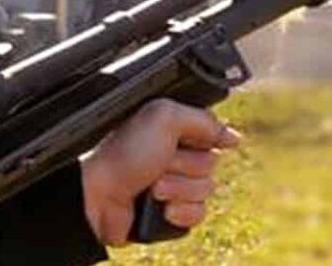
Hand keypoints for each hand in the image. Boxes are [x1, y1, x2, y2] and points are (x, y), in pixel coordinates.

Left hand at [79, 98, 240, 245]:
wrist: (98, 196)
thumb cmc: (123, 154)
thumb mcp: (162, 118)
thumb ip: (202, 119)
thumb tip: (233, 135)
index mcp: (170, 128)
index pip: (211, 133)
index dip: (203, 139)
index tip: (183, 140)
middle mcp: (173, 154)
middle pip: (212, 163)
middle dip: (186, 166)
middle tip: (158, 164)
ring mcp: (173, 184)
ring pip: (206, 190)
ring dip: (179, 189)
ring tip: (151, 187)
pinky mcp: (171, 212)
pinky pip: (198, 214)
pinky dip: (179, 212)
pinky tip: (160, 207)